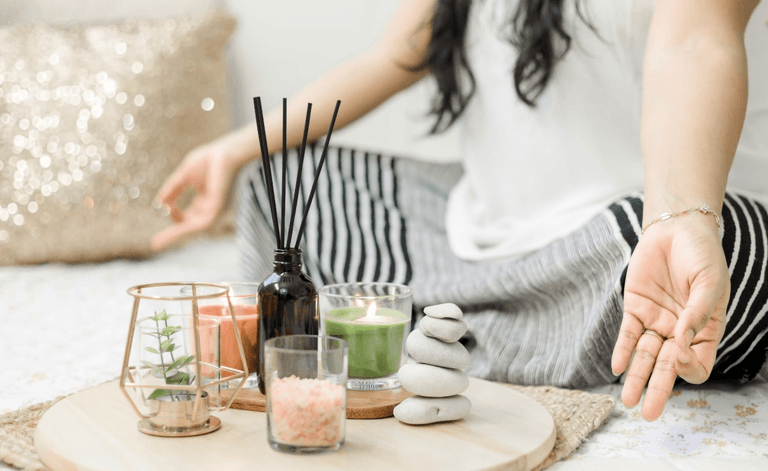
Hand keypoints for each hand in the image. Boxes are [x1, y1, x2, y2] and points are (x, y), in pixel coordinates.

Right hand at [151, 130, 254, 250]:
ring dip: (176, 235)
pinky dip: (188, 228)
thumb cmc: (209, 160)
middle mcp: (210, 208)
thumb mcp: (184, 176)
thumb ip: (173, 189)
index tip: (164, 206)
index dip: (174, 216)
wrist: (225, 152)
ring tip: (159, 243)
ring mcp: (215, 209)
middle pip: (190, 226)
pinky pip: (202, 223)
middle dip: (173, 234)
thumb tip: (159, 203)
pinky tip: (175, 230)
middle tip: (155, 245)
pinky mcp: (218, 207)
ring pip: (194, 228)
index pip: (188, 217)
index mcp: (204, 201)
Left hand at [611, 214, 728, 420]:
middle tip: (647, 413)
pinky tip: (617, 367)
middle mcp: (679, 331)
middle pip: (667, 368)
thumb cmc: (702, 255)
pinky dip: (622, 350)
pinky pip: (628, 334)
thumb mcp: (709, 283)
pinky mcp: (636, 308)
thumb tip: (681, 343)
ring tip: (627, 400)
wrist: (677, 229)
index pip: (697, 363)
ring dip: (635, 377)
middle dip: (657, 389)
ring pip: (644, 356)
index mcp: (705, 330)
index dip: (688, 368)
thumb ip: (696, 314)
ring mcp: (657, 321)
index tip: (680, 357)